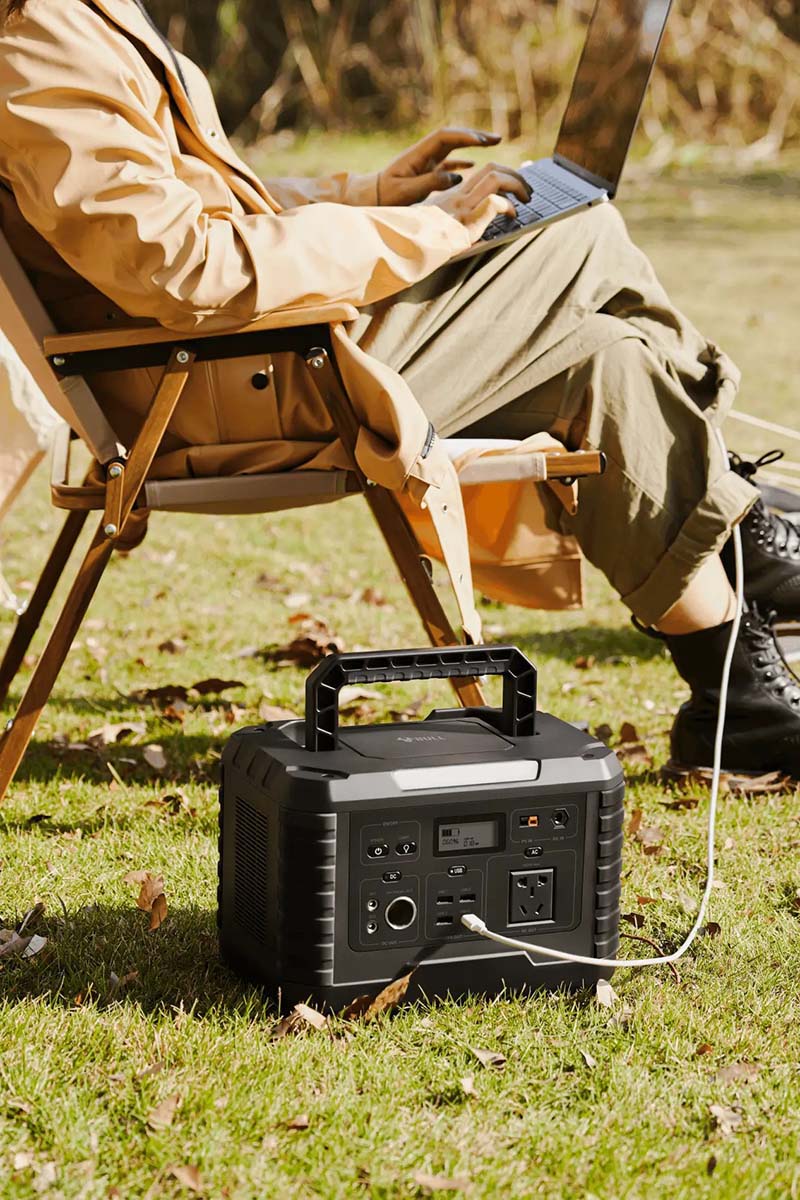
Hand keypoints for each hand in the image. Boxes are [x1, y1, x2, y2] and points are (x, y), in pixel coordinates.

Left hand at [377, 126, 503, 205]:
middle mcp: (424, 154)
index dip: (465, 136)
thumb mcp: (407, 191)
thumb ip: (431, 183)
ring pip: (453, 147)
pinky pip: (448, 162)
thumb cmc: (385, 196)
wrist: (370, 198)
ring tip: (492, 145)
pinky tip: (475, 164)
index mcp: (419, 154)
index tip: (483, 141)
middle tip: (497, 139)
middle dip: (475, 136)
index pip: (446, 137)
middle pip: (453, 137)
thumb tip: (457, 177)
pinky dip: (462, 161)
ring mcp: (426, 162)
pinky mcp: (426, 172)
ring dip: (472, 145)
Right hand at [422, 162, 532, 243]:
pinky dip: (507, 206)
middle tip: (527, 190)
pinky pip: (495, 201)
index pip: (483, 174)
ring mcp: (463, 205)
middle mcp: (459, 196)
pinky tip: (511, 215)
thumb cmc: (418, 242)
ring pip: (496, 178)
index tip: (515, 181)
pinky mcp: (467, 217)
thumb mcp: (435, 227)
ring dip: (517, 184)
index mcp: (453, 196)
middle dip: (515, 175)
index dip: (503, 173)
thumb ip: (451, 220)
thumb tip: (472, 226)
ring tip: (527, 197)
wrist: (407, 246)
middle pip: (492, 169)